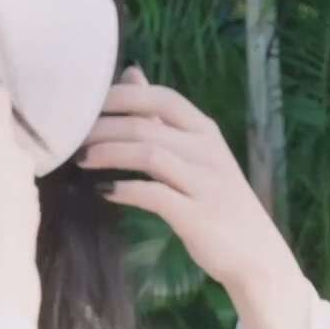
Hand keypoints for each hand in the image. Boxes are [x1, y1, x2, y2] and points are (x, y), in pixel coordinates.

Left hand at [78, 65, 304, 295]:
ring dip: (109, 154)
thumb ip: (161, 118)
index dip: (121, 96)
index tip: (88, 105)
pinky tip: (105, 192)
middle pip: (147, 125)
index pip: (162, 98)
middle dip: (103, 128)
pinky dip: (126, 190)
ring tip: (83, 161)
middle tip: (73, 138)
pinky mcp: (196, 216)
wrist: (256, 255)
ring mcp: (204, 183)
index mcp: (206, 131)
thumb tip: (131, 74)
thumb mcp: (195, 153)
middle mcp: (207, 151)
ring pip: (149, 154)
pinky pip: (155, 195)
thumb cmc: (217, 201)